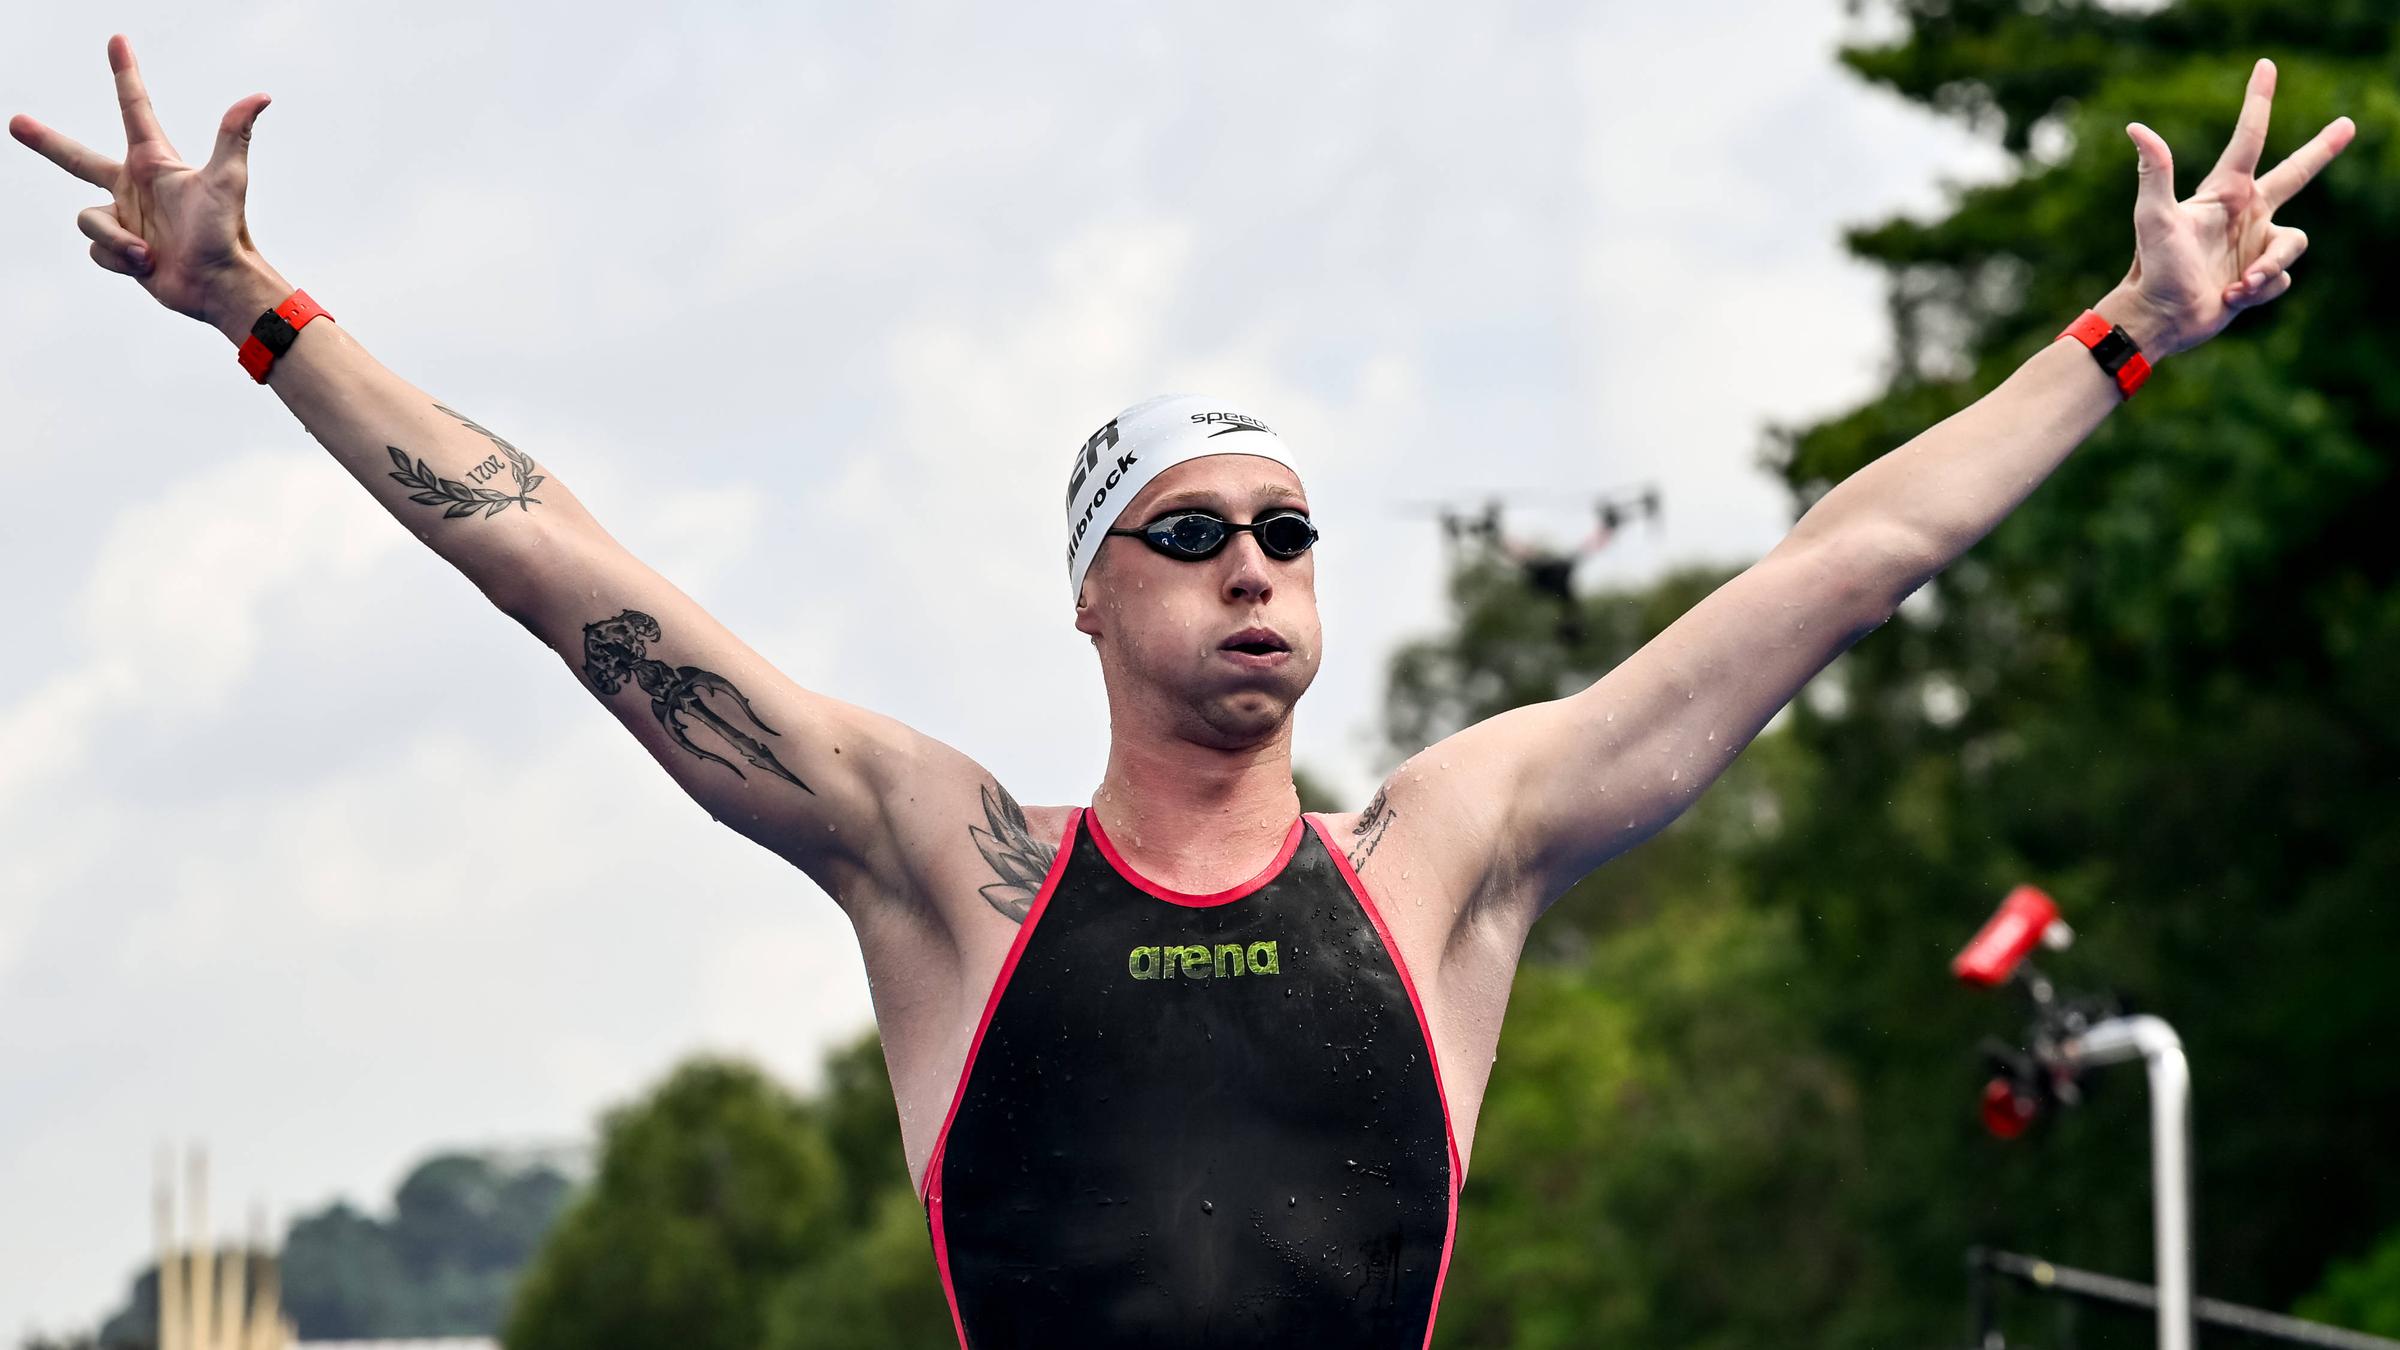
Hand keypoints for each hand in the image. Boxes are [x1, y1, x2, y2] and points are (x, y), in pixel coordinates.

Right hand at [8, 33, 274, 327]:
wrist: (217, 284)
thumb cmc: (225, 231)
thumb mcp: (226, 180)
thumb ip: (234, 136)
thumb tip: (260, 96)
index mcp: (153, 162)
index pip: (135, 109)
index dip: (125, 74)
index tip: (118, 41)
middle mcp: (133, 186)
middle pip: (77, 158)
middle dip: (47, 142)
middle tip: (17, 123)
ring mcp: (124, 217)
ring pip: (88, 220)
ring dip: (118, 240)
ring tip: (150, 253)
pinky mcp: (119, 248)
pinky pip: (97, 249)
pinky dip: (120, 260)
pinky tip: (147, 265)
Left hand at [2114, 58, 2353, 359]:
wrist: (2159, 318)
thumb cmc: (2153, 265)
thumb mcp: (2154, 216)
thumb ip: (2155, 172)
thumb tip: (2137, 127)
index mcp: (2225, 192)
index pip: (2249, 139)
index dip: (2259, 101)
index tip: (2266, 67)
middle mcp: (2246, 214)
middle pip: (2295, 174)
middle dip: (2321, 151)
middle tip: (2347, 126)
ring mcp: (2255, 244)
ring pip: (2292, 245)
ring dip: (2268, 267)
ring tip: (2238, 284)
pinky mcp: (2259, 276)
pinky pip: (2278, 278)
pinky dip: (2258, 290)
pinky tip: (2230, 298)